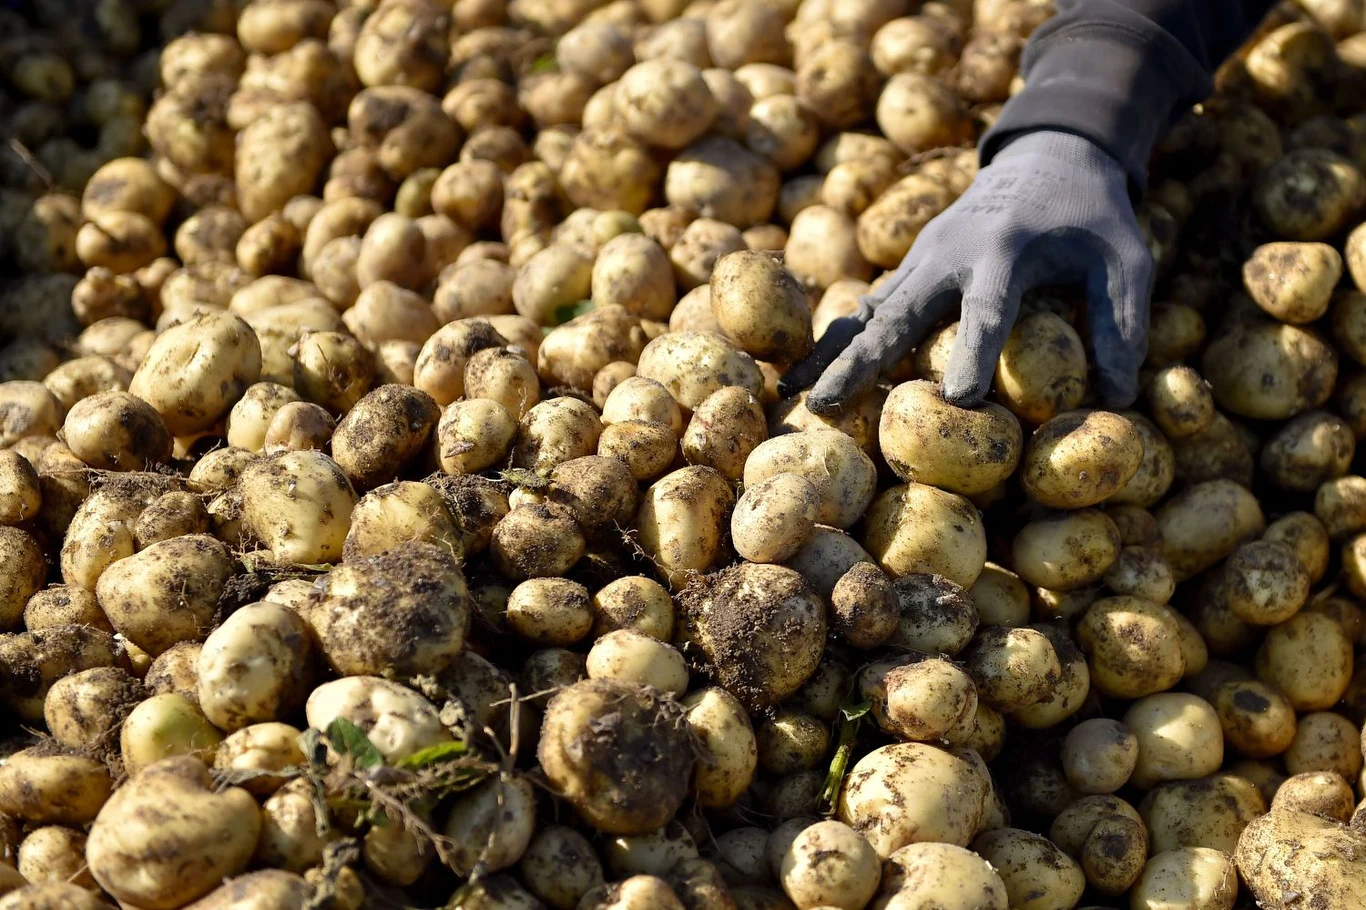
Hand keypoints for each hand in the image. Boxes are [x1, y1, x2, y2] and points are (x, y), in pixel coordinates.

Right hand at [780, 130, 1154, 416]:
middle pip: (897, 315)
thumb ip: (1122, 321)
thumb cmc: (1090, 215)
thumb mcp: (1125, 257)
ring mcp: (920, 259)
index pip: (987, 309)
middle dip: (861, 361)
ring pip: (867, 313)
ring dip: (830, 353)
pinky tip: (806, 376)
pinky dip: (838, 341)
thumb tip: (1120, 397)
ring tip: (793, 395)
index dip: (974, 353)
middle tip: (825, 404)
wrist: (1043, 155)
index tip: (960, 400)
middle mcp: (949, 254)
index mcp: (1004, 250)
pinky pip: (869, 309)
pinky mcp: (910, 267)